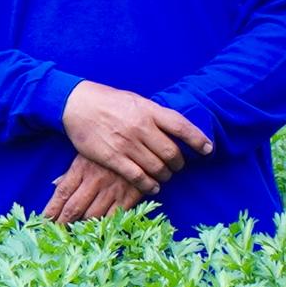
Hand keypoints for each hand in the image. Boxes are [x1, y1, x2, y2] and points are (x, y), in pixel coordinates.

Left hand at [44, 157, 156, 223]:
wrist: (144, 141)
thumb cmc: (110, 146)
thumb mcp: (88, 153)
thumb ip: (72, 171)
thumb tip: (54, 184)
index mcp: (82, 168)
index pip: (62, 192)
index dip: (52, 209)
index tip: (44, 221)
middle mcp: (95, 180)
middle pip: (74, 208)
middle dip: (64, 223)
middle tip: (58, 234)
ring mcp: (113, 189)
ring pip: (92, 215)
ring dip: (83, 227)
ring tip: (76, 233)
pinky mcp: (130, 195)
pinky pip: (114, 217)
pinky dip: (105, 225)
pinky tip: (99, 230)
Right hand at [62, 82, 211, 186]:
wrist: (78, 104)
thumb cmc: (109, 101)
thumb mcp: (136, 100)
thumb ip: (154, 114)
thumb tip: (174, 127)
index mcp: (148, 110)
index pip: (181, 126)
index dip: (197, 139)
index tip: (208, 149)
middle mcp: (141, 127)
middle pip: (171, 152)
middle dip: (179, 164)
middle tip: (178, 166)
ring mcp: (127, 143)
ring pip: (157, 167)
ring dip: (165, 175)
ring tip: (165, 176)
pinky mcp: (113, 158)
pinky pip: (138, 177)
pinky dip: (149, 185)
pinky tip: (153, 186)